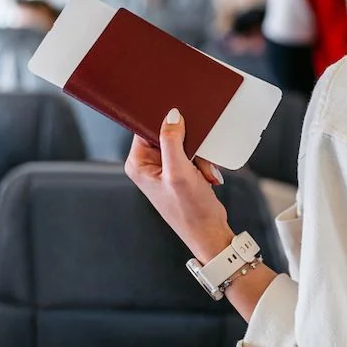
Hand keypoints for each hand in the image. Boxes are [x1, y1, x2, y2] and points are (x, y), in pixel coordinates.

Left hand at [124, 108, 234, 261]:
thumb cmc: (189, 211)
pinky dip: (203, 162)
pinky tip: (205, 176)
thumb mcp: (179, 172)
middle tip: (196, 160)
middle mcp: (148, 164)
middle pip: (169, 134)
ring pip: (185, 143)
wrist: (208, 231)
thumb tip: (171, 115)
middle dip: (189, 144)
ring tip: (202, 173)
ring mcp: (165, 168)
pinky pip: (194, 153)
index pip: (147, 127)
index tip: (183, 130)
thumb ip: (172, 141)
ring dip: (199, 155)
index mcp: (138, 163)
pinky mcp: (180, 171)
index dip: (166, 125)